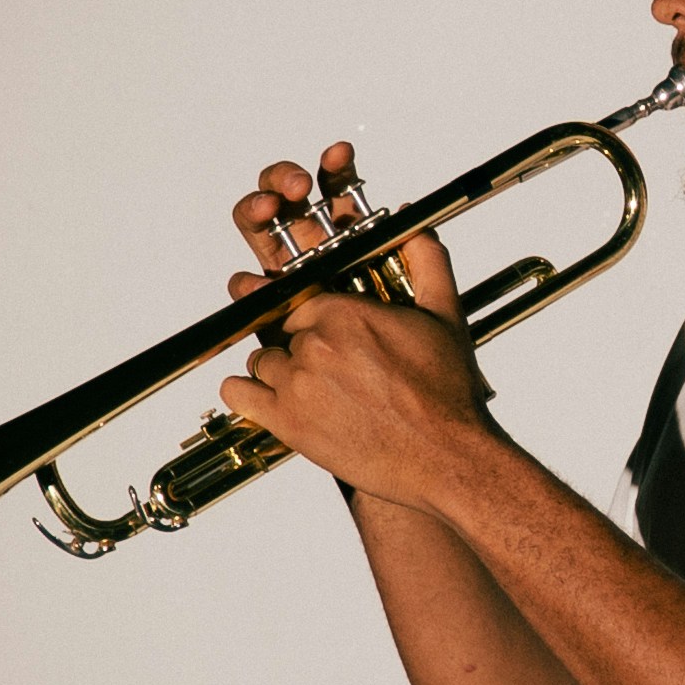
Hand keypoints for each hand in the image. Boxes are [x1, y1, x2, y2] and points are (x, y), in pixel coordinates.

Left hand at [220, 144, 492, 506]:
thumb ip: (427, 260)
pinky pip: (238, 393)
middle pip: (282, 333)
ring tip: (314, 392)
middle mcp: (314, 344)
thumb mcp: (444, 316)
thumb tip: (416, 227)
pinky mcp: (285, 422)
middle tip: (332, 373)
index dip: (315, 321)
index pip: (303, 303)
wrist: (444, 456)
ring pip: (262, 361)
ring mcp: (295, 384)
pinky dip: (247, 394)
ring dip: (280, 374)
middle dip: (302, 350)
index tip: (328, 339)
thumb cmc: (446, 392)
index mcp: (343, 312)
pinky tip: (269, 399)